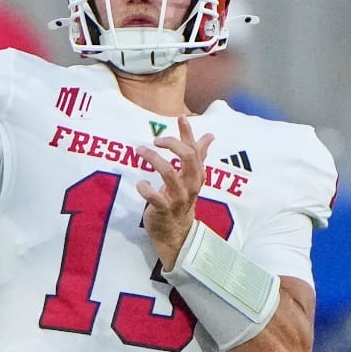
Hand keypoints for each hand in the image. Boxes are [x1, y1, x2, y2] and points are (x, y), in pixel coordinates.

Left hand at [135, 116, 214, 269]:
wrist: (177, 234)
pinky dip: (146, 187)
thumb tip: (210, 135)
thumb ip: (198, 156)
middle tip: (156, 140)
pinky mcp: (164, 210)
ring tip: (140, 150)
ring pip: (170, 174)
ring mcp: (178, 198)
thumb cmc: (181, 200)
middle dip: (173, 145)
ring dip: (154, 159)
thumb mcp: (190, 178)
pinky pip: (156, 197)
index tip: (181, 118)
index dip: (188, 134)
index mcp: (196, 175)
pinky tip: (141, 183)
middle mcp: (190, 185)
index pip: (195, 151)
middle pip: (189, 159)